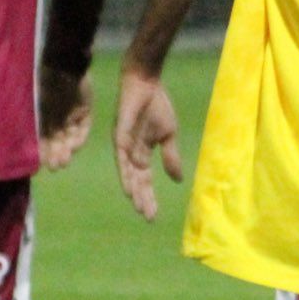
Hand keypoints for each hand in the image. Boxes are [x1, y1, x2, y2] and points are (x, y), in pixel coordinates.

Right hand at [38, 66, 92, 170]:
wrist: (62, 65)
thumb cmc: (42, 84)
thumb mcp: (34, 106)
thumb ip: (34, 125)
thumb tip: (23, 145)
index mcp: (42, 116)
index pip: (42, 139)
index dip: (42, 152)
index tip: (41, 163)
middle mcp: (56, 118)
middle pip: (56, 141)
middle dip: (55, 154)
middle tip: (55, 166)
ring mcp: (71, 116)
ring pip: (69, 138)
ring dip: (66, 150)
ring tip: (63, 161)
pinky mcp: (85, 112)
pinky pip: (83, 129)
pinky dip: (79, 139)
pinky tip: (73, 147)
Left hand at [112, 59, 183, 220]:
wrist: (146, 83)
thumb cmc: (156, 105)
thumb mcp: (168, 134)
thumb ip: (171, 157)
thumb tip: (178, 180)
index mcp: (142, 153)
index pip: (145, 180)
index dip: (150, 197)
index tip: (154, 216)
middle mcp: (130, 153)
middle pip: (137, 181)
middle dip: (143, 198)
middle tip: (148, 216)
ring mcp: (124, 145)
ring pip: (128, 173)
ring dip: (134, 190)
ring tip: (139, 207)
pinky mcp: (120, 135)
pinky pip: (122, 158)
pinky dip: (125, 173)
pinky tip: (129, 187)